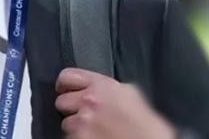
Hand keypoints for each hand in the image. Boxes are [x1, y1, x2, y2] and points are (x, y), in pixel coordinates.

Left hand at [55, 68, 175, 138]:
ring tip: (96, 132)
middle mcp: (90, 101)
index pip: (67, 76)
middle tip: (85, 117)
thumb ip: (109, 87)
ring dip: (78, 129)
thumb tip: (97, 87)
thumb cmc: (147, 127)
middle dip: (71, 110)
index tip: (64, 91)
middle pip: (61, 102)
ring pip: (66, 124)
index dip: (64, 85)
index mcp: (102, 86)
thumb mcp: (131, 95)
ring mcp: (83, 123)